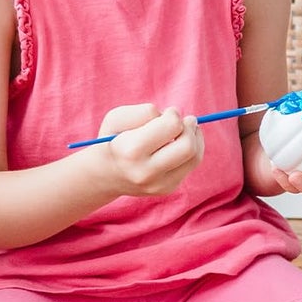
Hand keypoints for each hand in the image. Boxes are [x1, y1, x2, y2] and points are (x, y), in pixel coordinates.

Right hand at [89, 104, 203, 196]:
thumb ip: (144, 112)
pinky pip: (191, 165)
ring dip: (195, 137)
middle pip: (188, 146)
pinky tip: (181, 142)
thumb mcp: (117, 118)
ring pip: (195, 156)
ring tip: (186, 128)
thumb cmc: (113, 139)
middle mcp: (146, 172)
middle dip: (190, 127)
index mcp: (131, 151)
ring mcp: (158, 184)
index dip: (173, 114)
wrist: (105, 174)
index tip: (168, 113)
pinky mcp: (168, 188)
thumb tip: (176, 118)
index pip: (171, 126)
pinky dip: (192, 149)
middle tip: (185, 120)